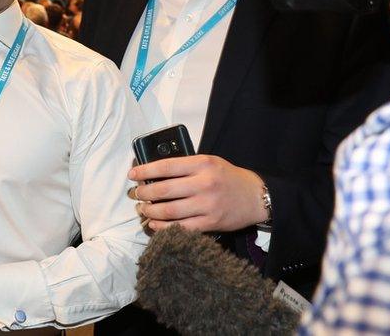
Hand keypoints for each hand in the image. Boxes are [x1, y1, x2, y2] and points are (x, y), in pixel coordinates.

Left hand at [129, 155, 267, 231]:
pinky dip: (163, 227)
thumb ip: (186, 166)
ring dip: (150, 212)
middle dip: (144, 194)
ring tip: (143, 210)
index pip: (166, 166)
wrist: (256, 196)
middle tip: (136, 195)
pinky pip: (181, 227)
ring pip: (169, 211)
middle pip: (164, 190)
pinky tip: (154, 224)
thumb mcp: (209, 162)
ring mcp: (207, 205)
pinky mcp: (211, 223)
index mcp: (202, 164)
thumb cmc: (228, 177)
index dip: (145, 171)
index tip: (132, 174)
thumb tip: (154, 173)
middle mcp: (204, 184)